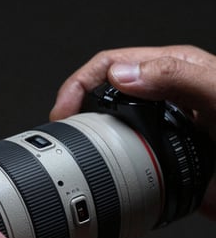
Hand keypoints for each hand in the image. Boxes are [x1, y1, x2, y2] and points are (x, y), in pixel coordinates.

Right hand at [50, 45, 215, 219]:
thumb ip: (176, 77)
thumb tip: (121, 74)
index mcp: (167, 73)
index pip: (108, 66)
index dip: (78, 85)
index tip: (63, 112)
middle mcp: (157, 99)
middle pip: (101, 95)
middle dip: (73, 111)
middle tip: (60, 136)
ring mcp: (154, 128)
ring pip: (107, 126)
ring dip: (83, 137)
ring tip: (69, 154)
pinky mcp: (156, 155)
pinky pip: (120, 155)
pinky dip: (102, 162)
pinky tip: (97, 171)